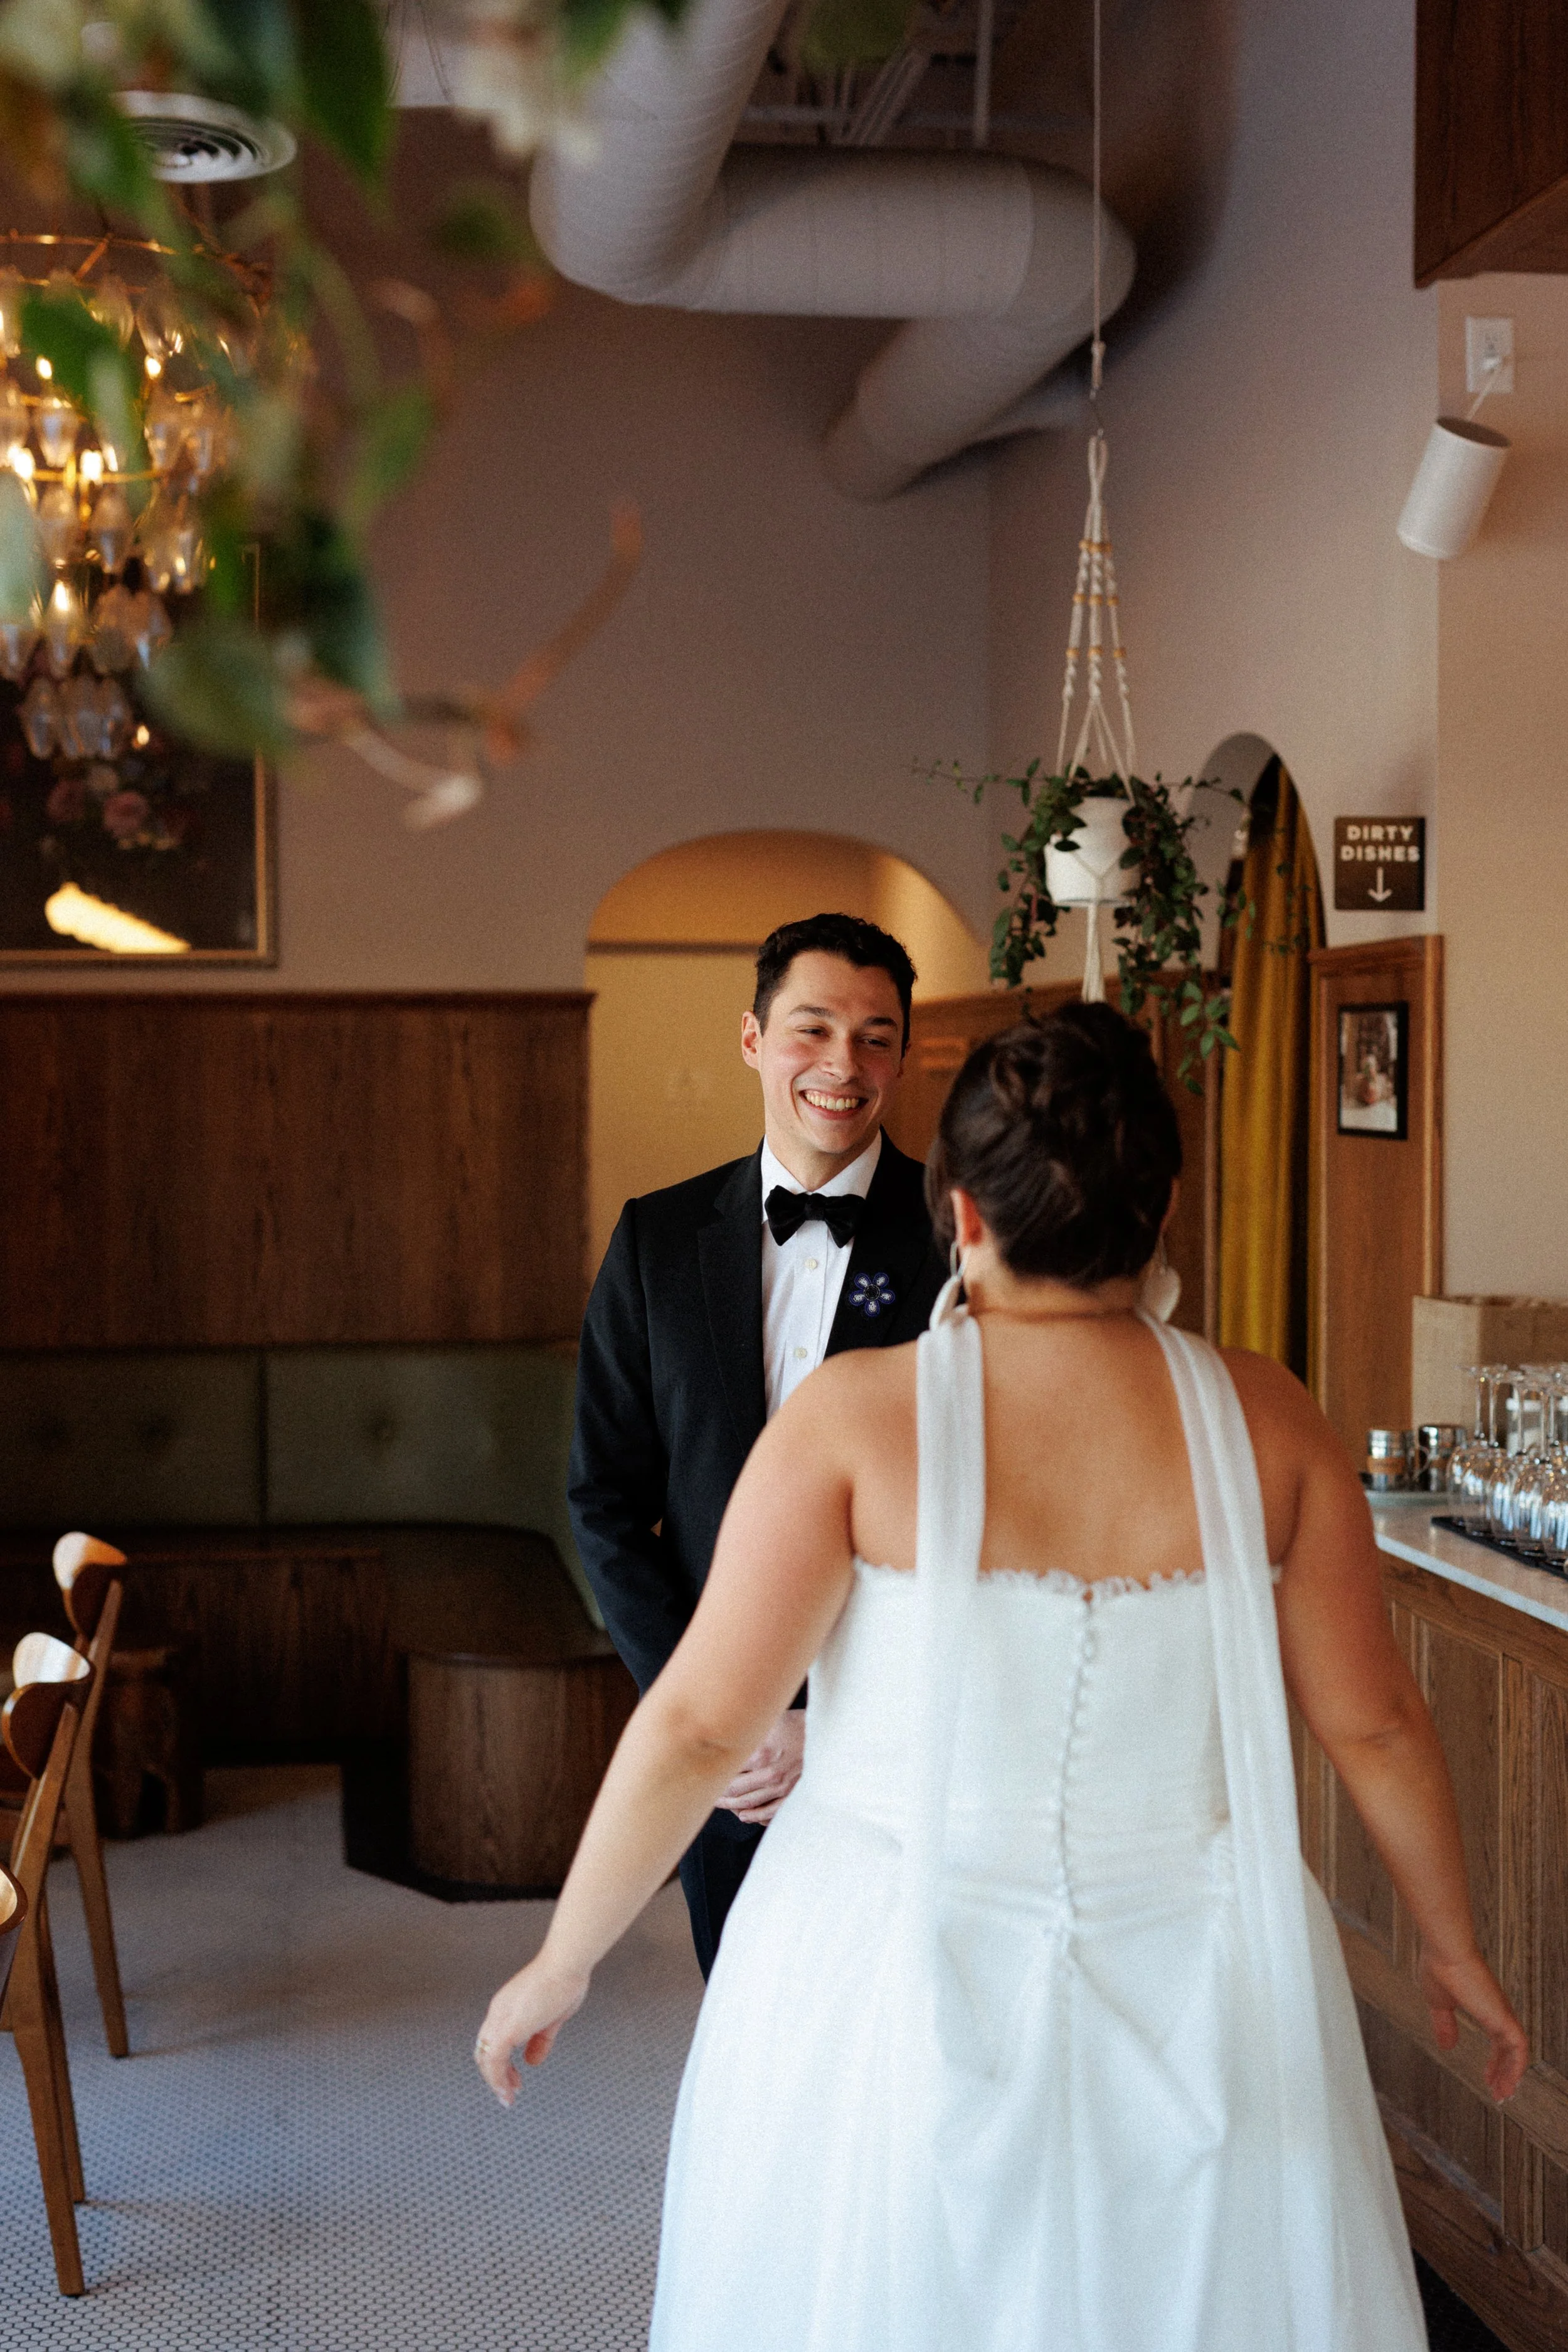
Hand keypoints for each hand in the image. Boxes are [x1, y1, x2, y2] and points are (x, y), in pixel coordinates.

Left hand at [474, 1951, 588, 2107]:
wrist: (566, 1964)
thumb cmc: (564, 1980)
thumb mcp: (553, 2018)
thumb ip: (541, 2040)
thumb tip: (533, 2060)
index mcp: (506, 2007)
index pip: (493, 2040)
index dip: (500, 2062)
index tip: (513, 2077)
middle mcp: (498, 2012)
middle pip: (484, 2050)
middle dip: (495, 2075)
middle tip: (508, 2091)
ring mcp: (500, 2019)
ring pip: (485, 2058)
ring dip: (495, 2081)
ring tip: (507, 2097)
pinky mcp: (507, 2028)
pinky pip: (494, 2060)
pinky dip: (497, 2079)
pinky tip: (508, 2089)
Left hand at [716, 1708, 805, 1824]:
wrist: (828, 1735)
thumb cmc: (798, 1724)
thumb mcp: (771, 1721)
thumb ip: (749, 1731)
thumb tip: (726, 1732)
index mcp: (761, 1753)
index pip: (728, 1771)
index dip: (714, 1776)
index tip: (705, 1776)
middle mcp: (770, 1774)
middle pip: (735, 1791)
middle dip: (719, 1795)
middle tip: (709, 1794)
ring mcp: (782, 1788)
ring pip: (749, 1804)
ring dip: (732, 1806)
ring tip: (722, 1804)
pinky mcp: (792, 1796)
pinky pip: (769, 1813)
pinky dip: (754, 1816)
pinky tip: (745, 1815)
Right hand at [1420, 1945, 1527, 2103]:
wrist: (1445, 1951)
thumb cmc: (1439, 1968)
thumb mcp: (1439, 2004)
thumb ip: (1444, 2025)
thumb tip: (1447, 2046)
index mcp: (1484, 2006)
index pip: (1498, 2040)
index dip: (1495, 2062)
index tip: (1489, 2079)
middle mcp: (1497, 2011)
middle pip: (1509, 2049)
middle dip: (1504, 2073)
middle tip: (1499, 2093)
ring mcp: (1502, 2014)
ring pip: (1517, 2052)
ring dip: (1511, 2075)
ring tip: (1503, 2094)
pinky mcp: (1503, 2017)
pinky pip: (1520, 2048)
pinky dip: (1517, 2067)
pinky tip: (1509, 2082)